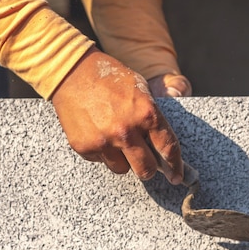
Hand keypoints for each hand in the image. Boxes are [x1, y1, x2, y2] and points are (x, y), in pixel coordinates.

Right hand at [50, 48, 185, 184]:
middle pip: (146, 169)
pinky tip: (97, 133)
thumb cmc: (109, 78)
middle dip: (148, 169)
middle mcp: (126, 131)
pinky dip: (102, 152)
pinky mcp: (85, 147)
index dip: (175, 166)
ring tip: (114, 139)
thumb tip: (160, 146)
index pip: (168, 148)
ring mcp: (104, 141)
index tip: (177, 177)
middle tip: (146, 165)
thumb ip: (151, 117)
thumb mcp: (140, 88)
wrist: (72, 72)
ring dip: (122, 159)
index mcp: (146, 113)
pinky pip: (101, 160)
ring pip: (122, 168)